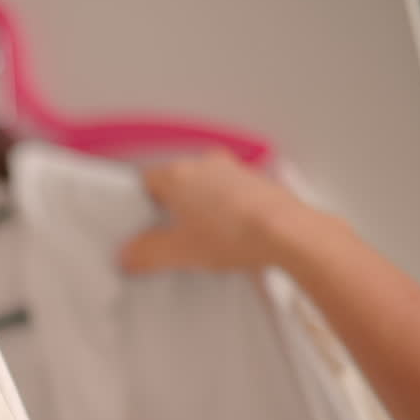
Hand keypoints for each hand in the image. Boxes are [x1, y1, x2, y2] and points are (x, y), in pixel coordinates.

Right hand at [120, 151, 307, 274]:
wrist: (288, 234)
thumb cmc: (237, 234)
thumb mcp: (178, 253)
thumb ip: (146, 253)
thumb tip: (132, 254)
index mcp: (178, 174)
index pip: (145, 181)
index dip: (141, 205)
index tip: (142, 224)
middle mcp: (205, 165)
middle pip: (176, 183)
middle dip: (172, 208)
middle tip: (174, 236)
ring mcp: (234, 171)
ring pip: (205, 186)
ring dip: (202, 207)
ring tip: (206, 239)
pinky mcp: (258, 182)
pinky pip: (232, 193)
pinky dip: (228, 210)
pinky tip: (232, 235)